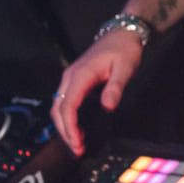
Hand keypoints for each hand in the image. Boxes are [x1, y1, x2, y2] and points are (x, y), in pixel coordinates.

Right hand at [52, 28, 142, 154]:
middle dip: (65, 131)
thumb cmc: (123, 49)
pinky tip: (77, 128)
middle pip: (58, 109)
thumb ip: (115, 88)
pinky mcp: (75, 80)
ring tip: (77, 143)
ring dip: (64, 126)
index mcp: (80, 75)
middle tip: (77, 149)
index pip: (68, 106)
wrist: (121, 33)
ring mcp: (71, 78)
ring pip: (58, 106)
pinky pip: (65, 102)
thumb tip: (108, 106)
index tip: (77, 142)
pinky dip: (67, 117)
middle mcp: (70, 77)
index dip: (70, 127)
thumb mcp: (125, 68)